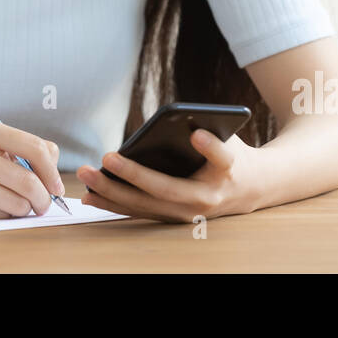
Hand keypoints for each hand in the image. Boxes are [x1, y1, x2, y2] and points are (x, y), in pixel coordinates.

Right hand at [0, 118, 63, 218]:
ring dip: (24, 208)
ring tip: (16, 202)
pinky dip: (4, 214)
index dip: (52, 171)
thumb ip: (19, 148)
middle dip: (43, 199)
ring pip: (16, 203)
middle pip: (28, 183)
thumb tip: (53, 171)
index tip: (56, 186)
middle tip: (44, 204)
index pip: (35, 148)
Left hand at [77, 130, 260, 222]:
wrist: (250, 190)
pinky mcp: (173, 218)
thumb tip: (178, 119)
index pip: (221, 158)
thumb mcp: (229, 137)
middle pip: (167, 189)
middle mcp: (207, 198)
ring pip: (147, 205)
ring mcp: (189, 213)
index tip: (197, 134)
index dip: (210, 147)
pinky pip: (140, 212)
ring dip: (113, 193)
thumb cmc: (232, 155)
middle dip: (133, 175)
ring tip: (87, 177)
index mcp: (228, 171)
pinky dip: (114, 205)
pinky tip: (90, 196)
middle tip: (106, 158)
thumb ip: (209, 130)